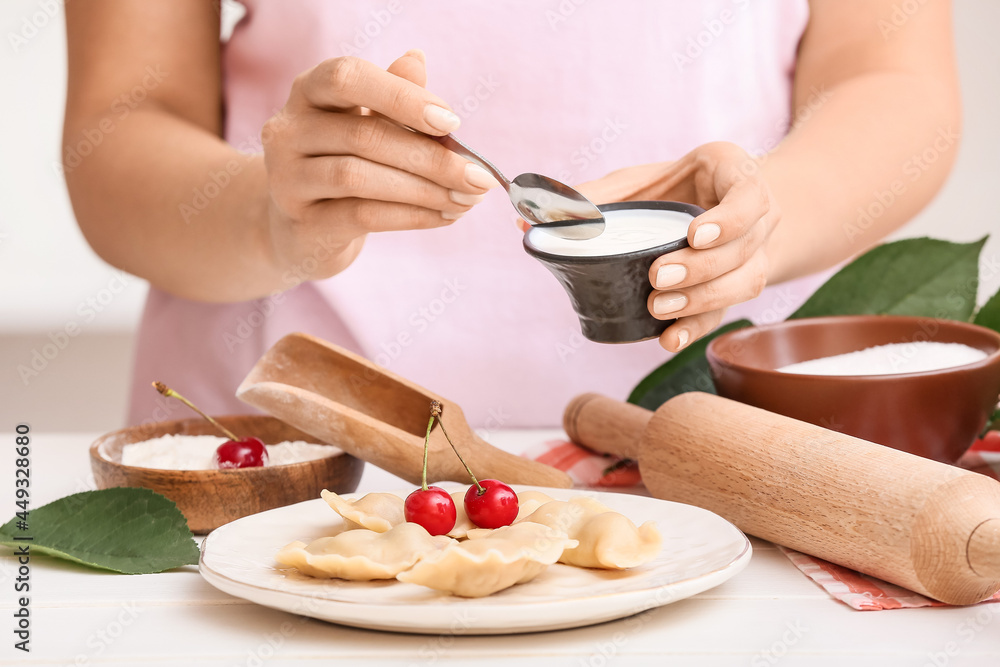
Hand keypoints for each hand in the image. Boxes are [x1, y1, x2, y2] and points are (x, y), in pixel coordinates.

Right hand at [261, 50, 498, 281]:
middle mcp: (289, 129)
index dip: (403, 97)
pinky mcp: (301, 222)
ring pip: (360, 178)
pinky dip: (411, 216)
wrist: (302, 227)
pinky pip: (362, 216)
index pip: (349, 78)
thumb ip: (391, 96)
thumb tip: (417, 59)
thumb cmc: (344, 163)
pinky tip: (443, 217)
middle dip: (432, 158)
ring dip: (425, 190)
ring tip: (465, 201)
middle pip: (365, 136)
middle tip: (478, 178)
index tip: (453, 122)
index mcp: (309, 91)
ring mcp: (288, 178)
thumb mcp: (367, 123)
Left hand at [575, 142, 779, 351]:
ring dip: (701, 301)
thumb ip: (591, 196)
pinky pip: (725, 312)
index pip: (749, 197)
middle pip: (743, 250)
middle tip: (658, 278)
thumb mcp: (636, 181)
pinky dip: (696, 327)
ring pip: (743, 284)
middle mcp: (758, 218)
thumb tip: (530, 217)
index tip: (693, 235)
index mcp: (736, 175)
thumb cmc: (668, 187)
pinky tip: (669, 339)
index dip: (728, 220)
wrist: (711, 205)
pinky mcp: (738, 289)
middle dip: (701, 268)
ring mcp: (754, 256)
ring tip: (658, 310)